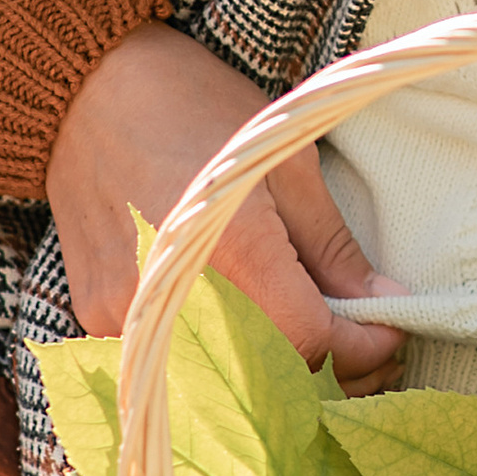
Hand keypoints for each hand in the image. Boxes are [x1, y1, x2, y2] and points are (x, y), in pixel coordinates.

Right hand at [48, 21, 406, 392]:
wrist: (87, 90)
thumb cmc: (194, 108)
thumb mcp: (286, 162)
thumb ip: (334, 249)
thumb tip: (385, 306)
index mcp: (232, 248)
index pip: (312, 343)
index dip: (363, 347)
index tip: (389, 330)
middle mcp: (173, 295)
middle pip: (268, 380)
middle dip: (331, 372)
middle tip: (363, 343)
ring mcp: (127, 315)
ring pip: (220, 385)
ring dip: (276, 378)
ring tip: (314, 339)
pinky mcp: (97, 320)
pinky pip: (172, 366)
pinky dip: (218, 363)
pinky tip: (246, 332)